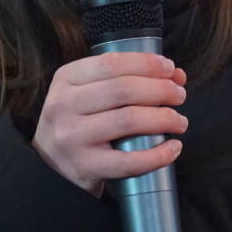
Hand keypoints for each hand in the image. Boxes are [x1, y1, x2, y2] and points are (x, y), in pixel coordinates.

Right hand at [32, 52, 187, 195]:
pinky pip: (129, 161)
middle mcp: (64, 106)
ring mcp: (72, 138)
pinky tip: (173, 148)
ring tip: (180, 121)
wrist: (51, 168)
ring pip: (129, 120)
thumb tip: (175, 74)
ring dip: (165, 119)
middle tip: (179, 95)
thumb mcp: (88, 93)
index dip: (146, 63)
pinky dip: (158, 155)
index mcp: (66, 79)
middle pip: (124, 89)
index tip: (170, 69)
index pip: (111, 62)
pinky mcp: (85, 167)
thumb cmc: (79, 122)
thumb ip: (127, 78)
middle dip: (161, 90)